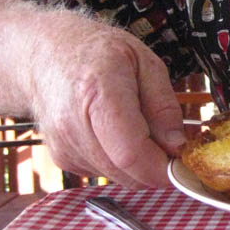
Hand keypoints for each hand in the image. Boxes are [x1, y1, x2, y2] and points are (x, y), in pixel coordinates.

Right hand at [32, 25, 187, 189]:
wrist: (45, 55)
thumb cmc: (96, 53)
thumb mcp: (144, 61)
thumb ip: (163, 104)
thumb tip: (177, 144)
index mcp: (97, 93)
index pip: (131, 152)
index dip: (162, 168)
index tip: (184, 164)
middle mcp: (73, 125)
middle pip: (126, 171)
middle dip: (156, 167)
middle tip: (169, 144)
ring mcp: (64, 145)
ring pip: (118, 176)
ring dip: (138, 165)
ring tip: (139, 129)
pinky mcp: (62, 159)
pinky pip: (104, 173)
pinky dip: (119, 162)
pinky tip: (116, 134)